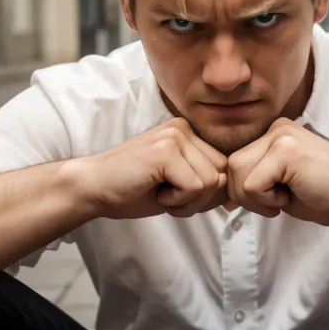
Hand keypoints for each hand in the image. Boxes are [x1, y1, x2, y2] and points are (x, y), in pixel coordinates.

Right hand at [85, 118, 227, 218]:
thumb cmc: (132, 190)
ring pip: (211, 182)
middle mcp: (184, 128)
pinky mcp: (166, 150)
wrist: (92, 187)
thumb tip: (236, 198)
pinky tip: (154, 191)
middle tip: (164, 194)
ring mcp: (175, 136)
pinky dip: (177, 201)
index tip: (172, 192)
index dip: (203, 194)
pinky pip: (195, 187)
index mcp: (188, 133)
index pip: (223, 169)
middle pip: (221, 175)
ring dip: (186, 201)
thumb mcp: (178, 188)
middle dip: (197, 198)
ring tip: (158, 191)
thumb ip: (206, 187)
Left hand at [227, 118, 328, 225]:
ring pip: (237, 175)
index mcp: (273, 134)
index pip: (235, 164)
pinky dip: (268, 200)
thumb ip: (253, 182)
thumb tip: (222, 198)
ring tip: (287, 195)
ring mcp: (279, 136)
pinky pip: (252, 185)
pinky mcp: (284, 150)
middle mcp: (274, 129)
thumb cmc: (322, 195)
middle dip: (248, 196)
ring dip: (258, 199)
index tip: (274, 198)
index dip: (247, 191)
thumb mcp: (280, 184)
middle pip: (231, 168)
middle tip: (280, 199)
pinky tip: (293, 194)